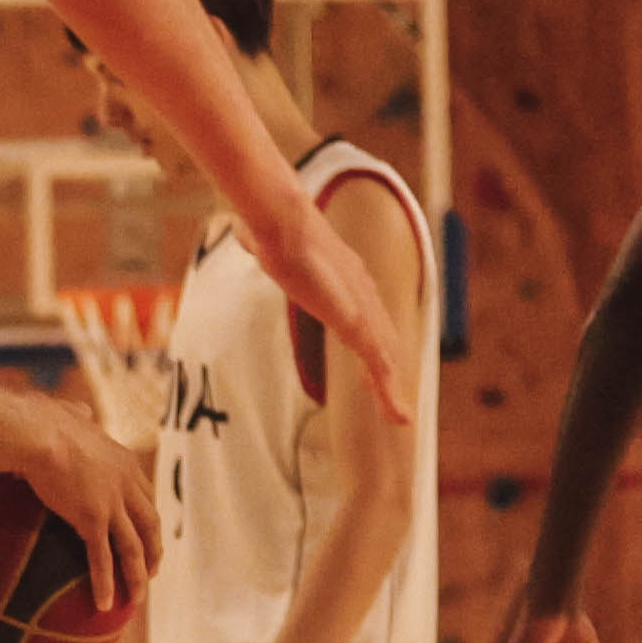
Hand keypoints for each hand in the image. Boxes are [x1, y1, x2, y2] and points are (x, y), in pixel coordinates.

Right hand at [33, 420, 162, 606]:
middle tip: (151, 571)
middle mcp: (126, 484)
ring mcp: (112, 505)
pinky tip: (104, 604)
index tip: (148, 533)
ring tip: (135, 599)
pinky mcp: (92, 520)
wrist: (37, 432)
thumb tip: (79, 410)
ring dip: (137, 576)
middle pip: (150, 524)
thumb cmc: (44, 421)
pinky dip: (106, 582)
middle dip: (154, 550)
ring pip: (134, 548)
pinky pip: (102, 559)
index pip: (145, 494)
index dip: (148, 518)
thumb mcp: (72, 414)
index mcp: (124, 461)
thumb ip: (80, 416)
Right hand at [263, 196, 423, 424]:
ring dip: (391, 389)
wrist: (286, 224)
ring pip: (385, 358)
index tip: (372, 357)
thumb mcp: (268, 241)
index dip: (374, 338)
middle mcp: (363, 294)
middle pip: (385, 337)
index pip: (368, 313)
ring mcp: (363, 310)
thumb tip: (242, 231)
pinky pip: (379, 366)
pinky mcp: (357, 326)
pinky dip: (389, 393)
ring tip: (399, 417)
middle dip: (387, 368)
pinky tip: (396, 415)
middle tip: (389, 395)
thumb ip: (261, 242)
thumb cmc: (273, 228)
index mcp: (347, 276)